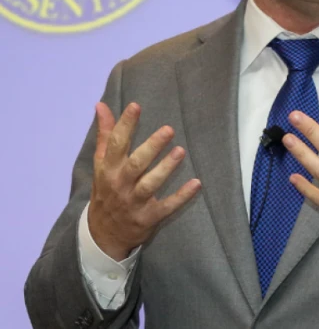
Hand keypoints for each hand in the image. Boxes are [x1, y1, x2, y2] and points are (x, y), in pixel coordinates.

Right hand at [88, 102, 201, 261]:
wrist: (102, 234)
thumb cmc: (106, 190)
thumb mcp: (101, 164)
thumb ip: (105, 135)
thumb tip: (102, 105)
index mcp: (108, 169)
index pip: (116, 144)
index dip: (125, 125)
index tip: (136, 106)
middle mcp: (120, 184)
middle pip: (136, 164)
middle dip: (151, 147)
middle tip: (169, 129)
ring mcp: (134, 202)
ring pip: (150, 184)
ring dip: (165, 168)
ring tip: (181, 151)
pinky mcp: (148, 217)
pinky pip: (167, 206)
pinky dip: (181, 196)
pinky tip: (196, 184)